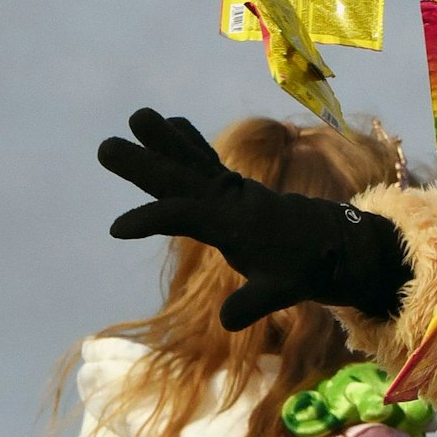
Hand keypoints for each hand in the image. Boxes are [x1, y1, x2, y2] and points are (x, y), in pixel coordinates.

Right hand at [97, 108, 410, 326]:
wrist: (332, 243)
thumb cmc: (304, 268)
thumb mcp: (283, 291)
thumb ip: (253, 303)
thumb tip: (227, 321)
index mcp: (234, 223)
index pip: (185, 216)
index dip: (151, 220)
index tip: (116, 229)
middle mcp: (229, 199)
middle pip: (180, 178)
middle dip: (144, 164)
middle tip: (104, 147)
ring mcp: (231, 188)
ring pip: (191, 160)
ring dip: (165, 139)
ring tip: (138, 115)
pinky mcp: (232, 186)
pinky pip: (205, 158)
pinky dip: (187, 139)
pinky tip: (169, 122)